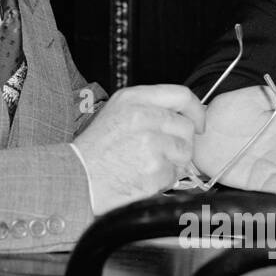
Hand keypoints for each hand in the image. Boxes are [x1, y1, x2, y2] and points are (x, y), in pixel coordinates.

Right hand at [72, 85, 205, 213]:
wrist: (78, 178)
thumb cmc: (95, 150)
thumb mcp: (116, 112)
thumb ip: (148, 108)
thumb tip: (182, 117)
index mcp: (133, 99)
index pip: (181, 95)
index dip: (196, 111)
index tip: (197, 123)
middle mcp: (143, 117)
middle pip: (186, 127)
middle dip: (180, 142)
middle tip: (161, 152)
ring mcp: (150, 143)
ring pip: (184, 152)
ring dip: (173, 162)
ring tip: (148, 164)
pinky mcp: (154, 169)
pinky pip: (175, 174)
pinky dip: (164, 180)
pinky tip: (143, 177)